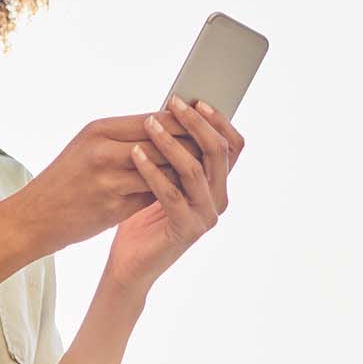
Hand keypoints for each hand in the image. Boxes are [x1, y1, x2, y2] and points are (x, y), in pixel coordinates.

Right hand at [15, 113, 194, 256]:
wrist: (34, 218)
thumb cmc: (65, 180)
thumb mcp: (88, 146)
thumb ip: (123, 137)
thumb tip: (165, 128)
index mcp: (99, 130)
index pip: (154, 119)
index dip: (182, 122)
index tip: (202, 124)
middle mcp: (104, 151)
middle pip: (163, 143)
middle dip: (190, 146)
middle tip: (212, 149)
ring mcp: (109, 180)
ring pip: (163, 170)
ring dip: (184, 172)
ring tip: (202, 172)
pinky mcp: (113, 207)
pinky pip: (152, 196)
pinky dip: (168, 193)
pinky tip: (181, 194)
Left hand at [105, 96, 244, 294]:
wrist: (131, 264)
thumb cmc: (142, 218)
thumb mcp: (162, 179)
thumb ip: (174, 154)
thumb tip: (174, 110)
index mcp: (217, 185)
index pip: (232, 146)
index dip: (218, 121)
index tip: (196, 100)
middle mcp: (218, 199)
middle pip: (218, 152)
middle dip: (196, 123)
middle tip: (174, 103)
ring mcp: (205, 216)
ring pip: (194, 169)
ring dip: (170, 142)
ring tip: (149, 123)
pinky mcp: (186, 229)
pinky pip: (171, 193)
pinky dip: (152, 170)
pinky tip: (135, 154)